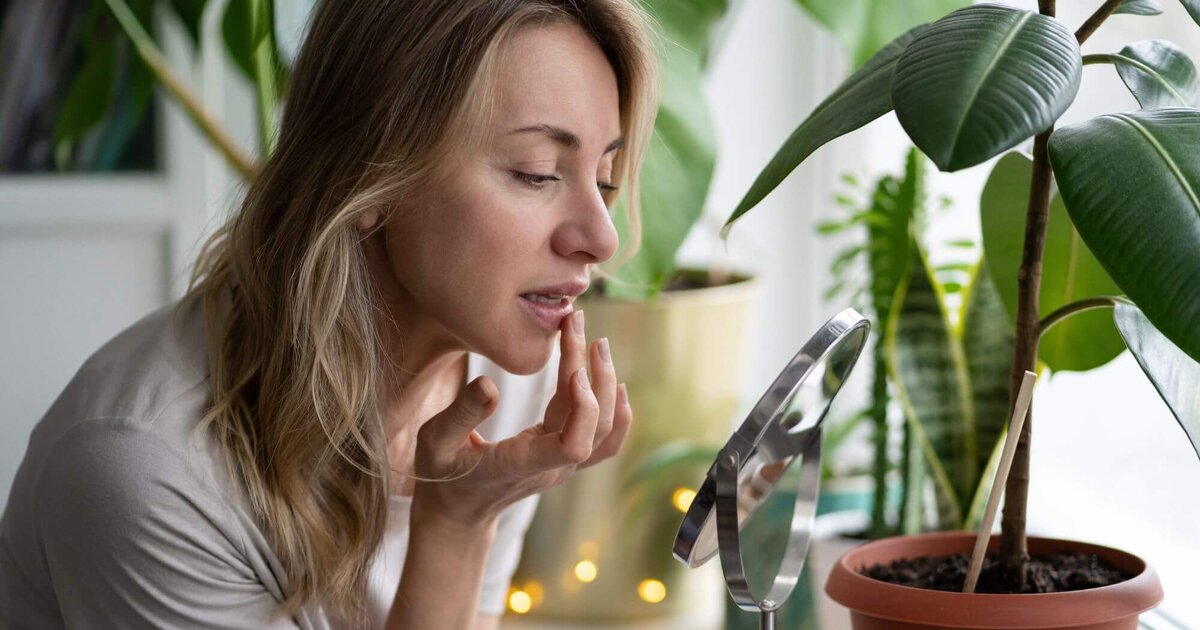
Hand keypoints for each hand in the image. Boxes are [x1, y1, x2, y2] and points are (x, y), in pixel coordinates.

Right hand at [410, 309, 632, 527]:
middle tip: (581, 325)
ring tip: (598, 343)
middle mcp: (552, 467)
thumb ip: (460, 414)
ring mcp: (563, 466)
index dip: (585, 408)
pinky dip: (617, 413)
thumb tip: (490, 384)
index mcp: (522, 463)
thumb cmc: (442, 473)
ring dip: (606, 385)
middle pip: (595, 425)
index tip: (574, 369)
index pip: (574, 445)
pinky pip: (604, 441)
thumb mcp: (434, 441)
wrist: (458, 511)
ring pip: (604, 430)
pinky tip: (616, 384)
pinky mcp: (565, 459)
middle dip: (595, 374)